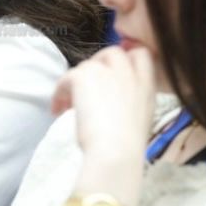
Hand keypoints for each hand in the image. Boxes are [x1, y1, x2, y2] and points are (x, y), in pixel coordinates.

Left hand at [52, 46, 155, 162]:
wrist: (116, 152)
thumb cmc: (128, 147)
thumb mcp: (141, 119)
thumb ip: (132, 100)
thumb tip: (116, 100)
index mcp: (147, 84)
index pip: (141, 54)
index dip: (126, 59)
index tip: (112, 73)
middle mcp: (129, 72)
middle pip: (112, 53)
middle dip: (98, 66)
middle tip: (86, 87)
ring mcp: (107, 71)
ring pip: (86, 67)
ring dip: (77, 85)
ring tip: (69, 106)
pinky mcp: (84, 76)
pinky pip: (66, 78)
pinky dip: (59, 93)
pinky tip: (58, 109)